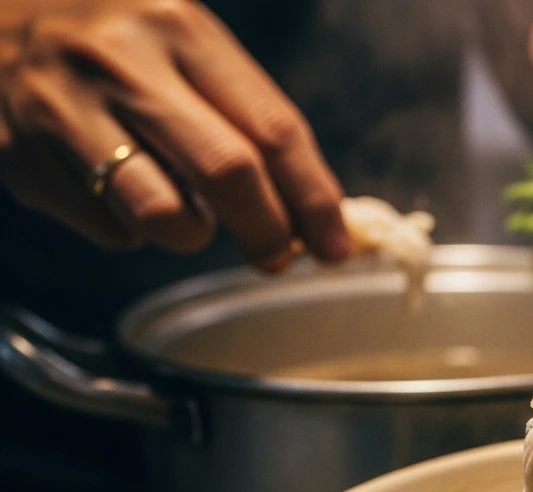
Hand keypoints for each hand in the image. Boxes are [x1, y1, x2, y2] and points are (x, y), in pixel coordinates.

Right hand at [0, 0, 347, 270]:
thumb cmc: (110, 35)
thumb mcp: (179, 41)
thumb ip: (241, 114)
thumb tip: (304, 211)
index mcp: (179, 27)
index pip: (273, 128)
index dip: (314, 198)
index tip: (335, 244)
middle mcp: (121, 61)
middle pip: (228, 172)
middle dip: (267, 231)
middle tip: (278, 255)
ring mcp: (62, 107)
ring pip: (163, 216)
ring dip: (191, 236)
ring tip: (185, 216)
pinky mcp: (17, 153)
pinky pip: (104, 227)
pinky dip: (126, 227)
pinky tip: (111, 188)